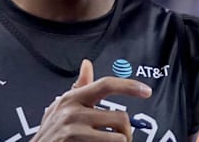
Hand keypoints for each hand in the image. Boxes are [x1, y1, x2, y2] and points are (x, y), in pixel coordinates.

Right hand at [30, 59, 151, 141]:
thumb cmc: (52, 133)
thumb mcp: (61, 108)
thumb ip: (79, 87)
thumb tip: (86, 64)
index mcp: (72, 97)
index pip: (105, 84)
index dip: (129, 86)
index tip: (146, 91)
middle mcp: (73, 111)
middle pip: (120, 117)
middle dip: (126, 132)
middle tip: (122, 138)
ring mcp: (74, 129)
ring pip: (119, 137)